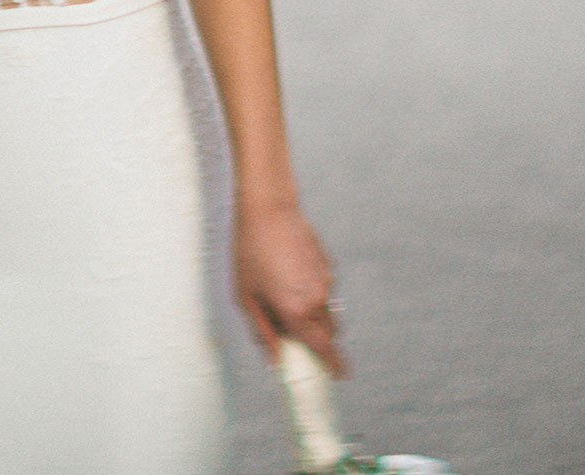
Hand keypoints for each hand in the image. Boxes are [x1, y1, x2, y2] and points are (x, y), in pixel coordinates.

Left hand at [233, 202, 345, 376]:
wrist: (268, 209)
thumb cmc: (250, 252)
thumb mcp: (245, 297)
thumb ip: (262, 331)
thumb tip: (275, 358)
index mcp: (296, 311)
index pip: (322, 348)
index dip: (333, 365)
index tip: (339, 376)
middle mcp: (317, 298)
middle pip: (329, 332)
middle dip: (318, 339)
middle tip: (295, 334)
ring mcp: (326, 280)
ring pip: (327, 310)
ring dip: (313, 314)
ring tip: (282, 294)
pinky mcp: (327, 264)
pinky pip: (323, 287)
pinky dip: (311, 290)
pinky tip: (287, 272)